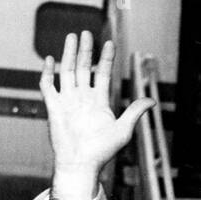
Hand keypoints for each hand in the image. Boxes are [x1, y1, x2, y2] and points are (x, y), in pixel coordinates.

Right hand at [39, 32, 154, 199]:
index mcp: (99, 101)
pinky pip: (48, 85)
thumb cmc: (102, 152)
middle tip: (87, 33)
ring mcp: (68, 101)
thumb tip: (152, 100)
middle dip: (86, 50)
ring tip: (72, 37)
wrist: (81, 164)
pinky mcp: (53, 107)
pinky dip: (48, 72)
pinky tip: (51, 60)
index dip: (106, 58)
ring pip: (67, 71)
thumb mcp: (123, 130)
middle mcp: (83, 98)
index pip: (103, 74)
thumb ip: (135, 112)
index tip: (110, 43)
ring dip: (69, 54)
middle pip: (84, 67)